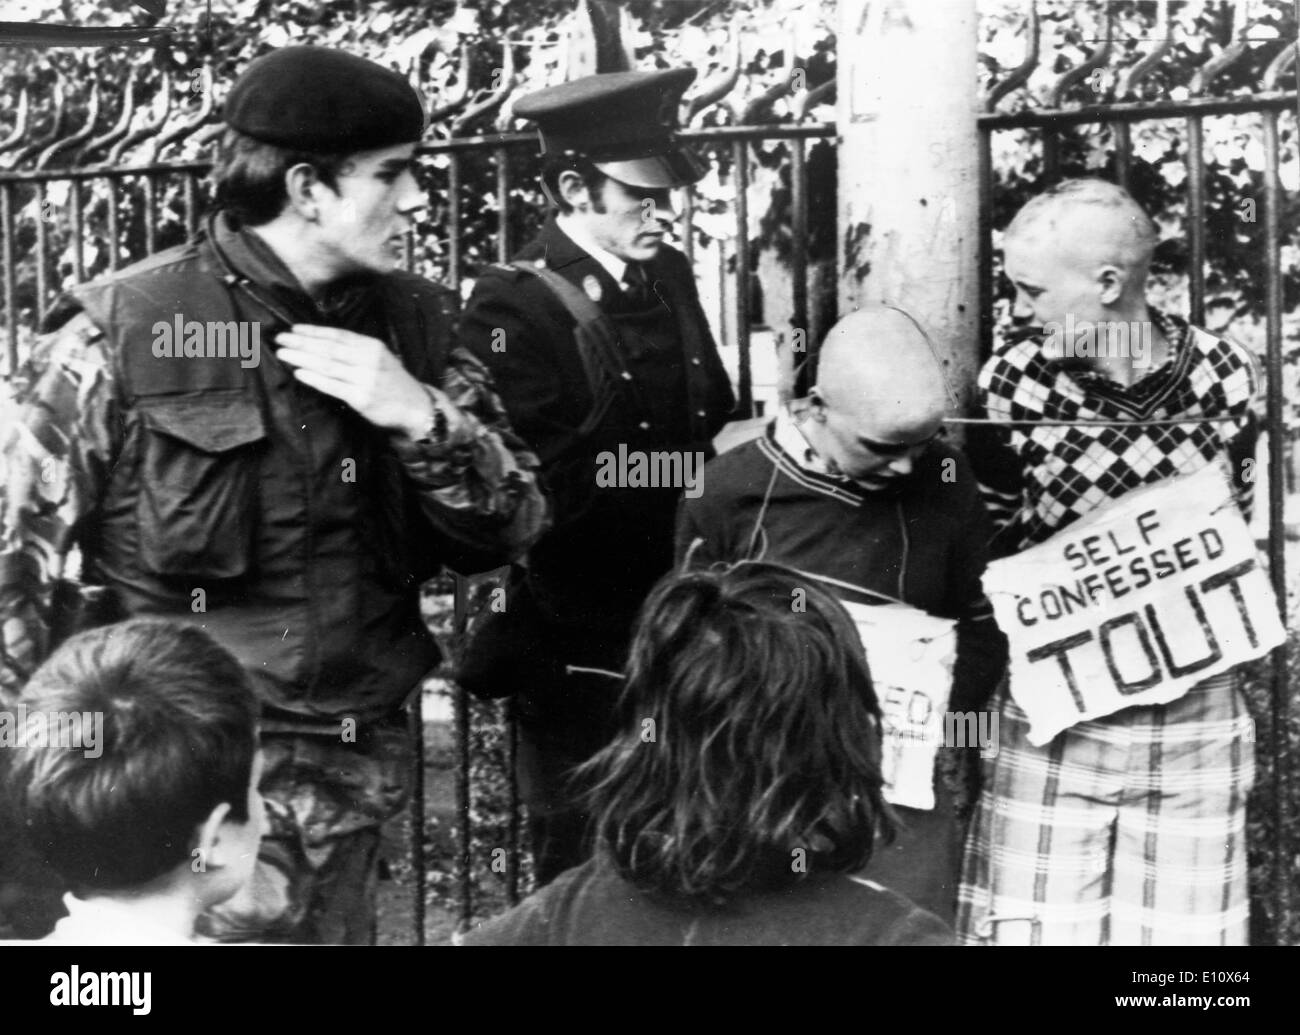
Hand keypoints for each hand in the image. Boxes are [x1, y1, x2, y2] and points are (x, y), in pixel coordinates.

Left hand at [275, 325, 435, 437]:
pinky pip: (333, 386)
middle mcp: (370, 360)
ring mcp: (366, 379)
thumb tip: (321, 343)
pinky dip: (314, 379)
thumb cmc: (393, 383)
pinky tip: (299, 373)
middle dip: (302, 343)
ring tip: (283, 353)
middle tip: (280, 339)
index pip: (338, 335)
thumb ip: (356, 350)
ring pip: (328, 365)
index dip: (314, 332)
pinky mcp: (362, 398)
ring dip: (302, 358)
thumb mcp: (380, 358)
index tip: (293, 329)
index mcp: (373, 346)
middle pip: (329, 348)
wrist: (416, 407)